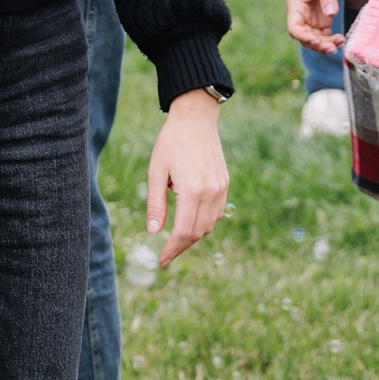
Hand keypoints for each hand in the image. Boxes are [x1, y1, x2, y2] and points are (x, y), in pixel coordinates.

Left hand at [145, 89, 229, 266]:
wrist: (196, 118)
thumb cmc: (171, 142)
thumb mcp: (156, 172)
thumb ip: (156, 204)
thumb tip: (154, 232)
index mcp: (192, 190)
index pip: (183, 232)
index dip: (171, 250)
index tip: (161, 261)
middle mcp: (210, 192)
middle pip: (197, 233)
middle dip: (181, 247)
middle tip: (166, 255)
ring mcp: (220, 188)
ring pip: (210, 225)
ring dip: (193, 237)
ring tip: (176, 241)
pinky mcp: (224, 183)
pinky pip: (217, 212)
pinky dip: (204, 223)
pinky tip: (191, 222)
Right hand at [287, 0, 339, 53]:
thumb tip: (332, 14)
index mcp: (295, 7)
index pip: (294, 28)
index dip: (302, 36)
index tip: (315, 40)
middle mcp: (301, 18)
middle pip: (305, 38)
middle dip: (317, 45)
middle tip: (332, 48)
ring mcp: (310, 22)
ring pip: (315, 40)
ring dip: (326, 45)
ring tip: (339, 43)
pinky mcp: (320, 24)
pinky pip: (324, 36)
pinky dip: (331, 40)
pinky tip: (341, 39)